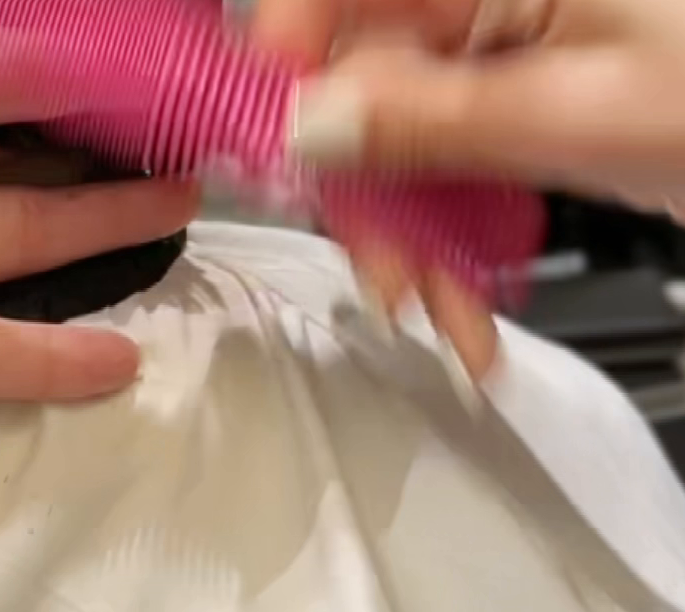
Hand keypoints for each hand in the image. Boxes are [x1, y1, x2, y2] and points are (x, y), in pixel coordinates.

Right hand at [252, 0, 684, 379]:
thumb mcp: (581, 114)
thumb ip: (429, 118)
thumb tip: (308, 123)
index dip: (288, 63)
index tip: (277, 148)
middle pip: (363, 84)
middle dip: (369, 198)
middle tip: (391, 279)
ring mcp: (507, 46)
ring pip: (401, 140)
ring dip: (413, 241)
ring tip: (450, 317)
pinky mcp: (520, 97)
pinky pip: (449, 165)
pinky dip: (451, 239)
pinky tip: (468, 297)